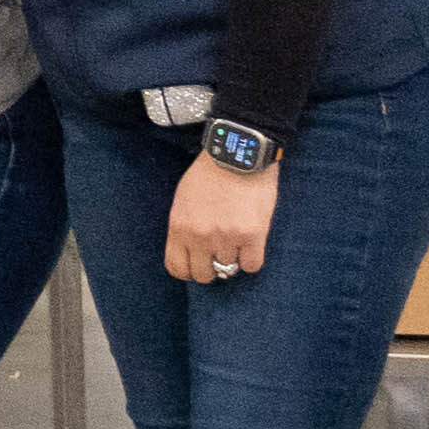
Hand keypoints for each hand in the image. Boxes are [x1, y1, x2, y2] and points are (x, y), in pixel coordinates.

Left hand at [164, 153, 277, 284]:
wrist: (238, 153)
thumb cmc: (210, 173)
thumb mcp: (183, 199)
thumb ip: (184, 227)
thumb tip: (191, 252)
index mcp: (179, 227)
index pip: (176, 268)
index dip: (189, 270)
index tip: (198, 264)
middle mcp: (199, 236)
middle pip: (203, 275)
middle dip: (212, 268)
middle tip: (220, 255)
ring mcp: (226, 237)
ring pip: (229, 270)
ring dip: (233, 258)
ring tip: (237, 240)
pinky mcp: (252, 235)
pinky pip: (252, 265)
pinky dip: (252, 259)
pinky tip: (251, 245)